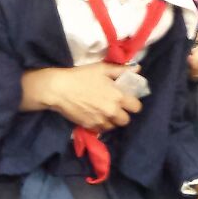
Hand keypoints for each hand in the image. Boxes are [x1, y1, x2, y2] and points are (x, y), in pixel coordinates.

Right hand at [21, 63, 142, 129]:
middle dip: (122, 114)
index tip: (127, 100)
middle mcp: (112, 111)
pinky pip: (101, 129)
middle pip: (126, 120)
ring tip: (104, 112)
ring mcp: (101, 121)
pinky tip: (95, 116)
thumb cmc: (81, 76)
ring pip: (113, 126)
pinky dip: (100, 124)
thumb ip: (121, 70)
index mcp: (118, 97)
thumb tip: (137, 69)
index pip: (136, 107)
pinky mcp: (90, 126)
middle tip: (115, 107)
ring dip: (111, 120)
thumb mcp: (102, 69)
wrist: (59, 89)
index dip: (133, 104)